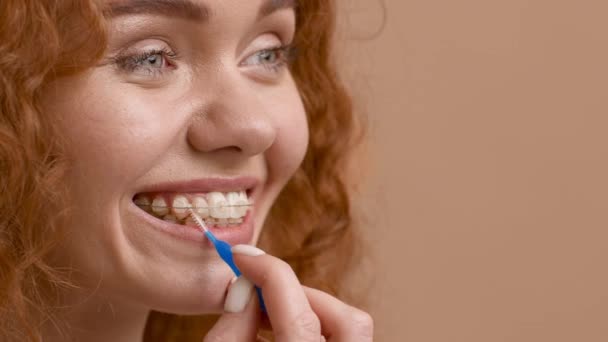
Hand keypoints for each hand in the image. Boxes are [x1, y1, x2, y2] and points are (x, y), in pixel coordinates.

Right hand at [204, 245, 373, 341]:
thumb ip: (232, 329)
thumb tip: (246, 288)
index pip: (297, 309)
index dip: (268, 271)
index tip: (241, 255)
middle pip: (346, 317)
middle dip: (300, 293)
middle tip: (261, 291)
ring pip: (349, 327)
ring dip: (308, 310)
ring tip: (266, 315)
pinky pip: (340, 341)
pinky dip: (313, 328)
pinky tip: (280, 331)